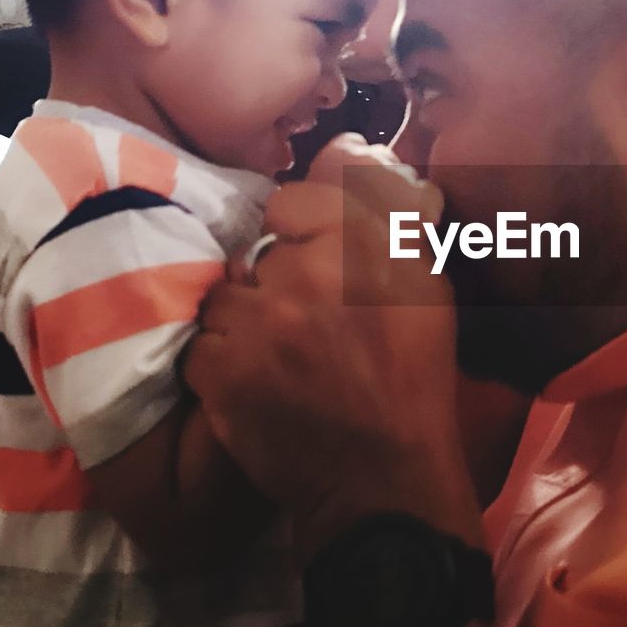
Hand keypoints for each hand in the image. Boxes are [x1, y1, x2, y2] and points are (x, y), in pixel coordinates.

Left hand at [185, 135, 477, 551]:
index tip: (311, 265)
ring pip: (224, 301)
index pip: (290, 204)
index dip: (297, 236)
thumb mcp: (426, 287)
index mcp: (359, 249)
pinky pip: (201, 347)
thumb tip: (350, 151)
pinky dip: (222, 365)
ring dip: (244, 324)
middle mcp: (305, 277)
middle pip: (255, 257)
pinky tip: (256, 386)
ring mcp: (258, 327)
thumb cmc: (413, 380)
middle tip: (302, 326)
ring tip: (277, 358)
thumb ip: (388, 218)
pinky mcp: (222, 373)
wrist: (384, 476)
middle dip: (273, 285)